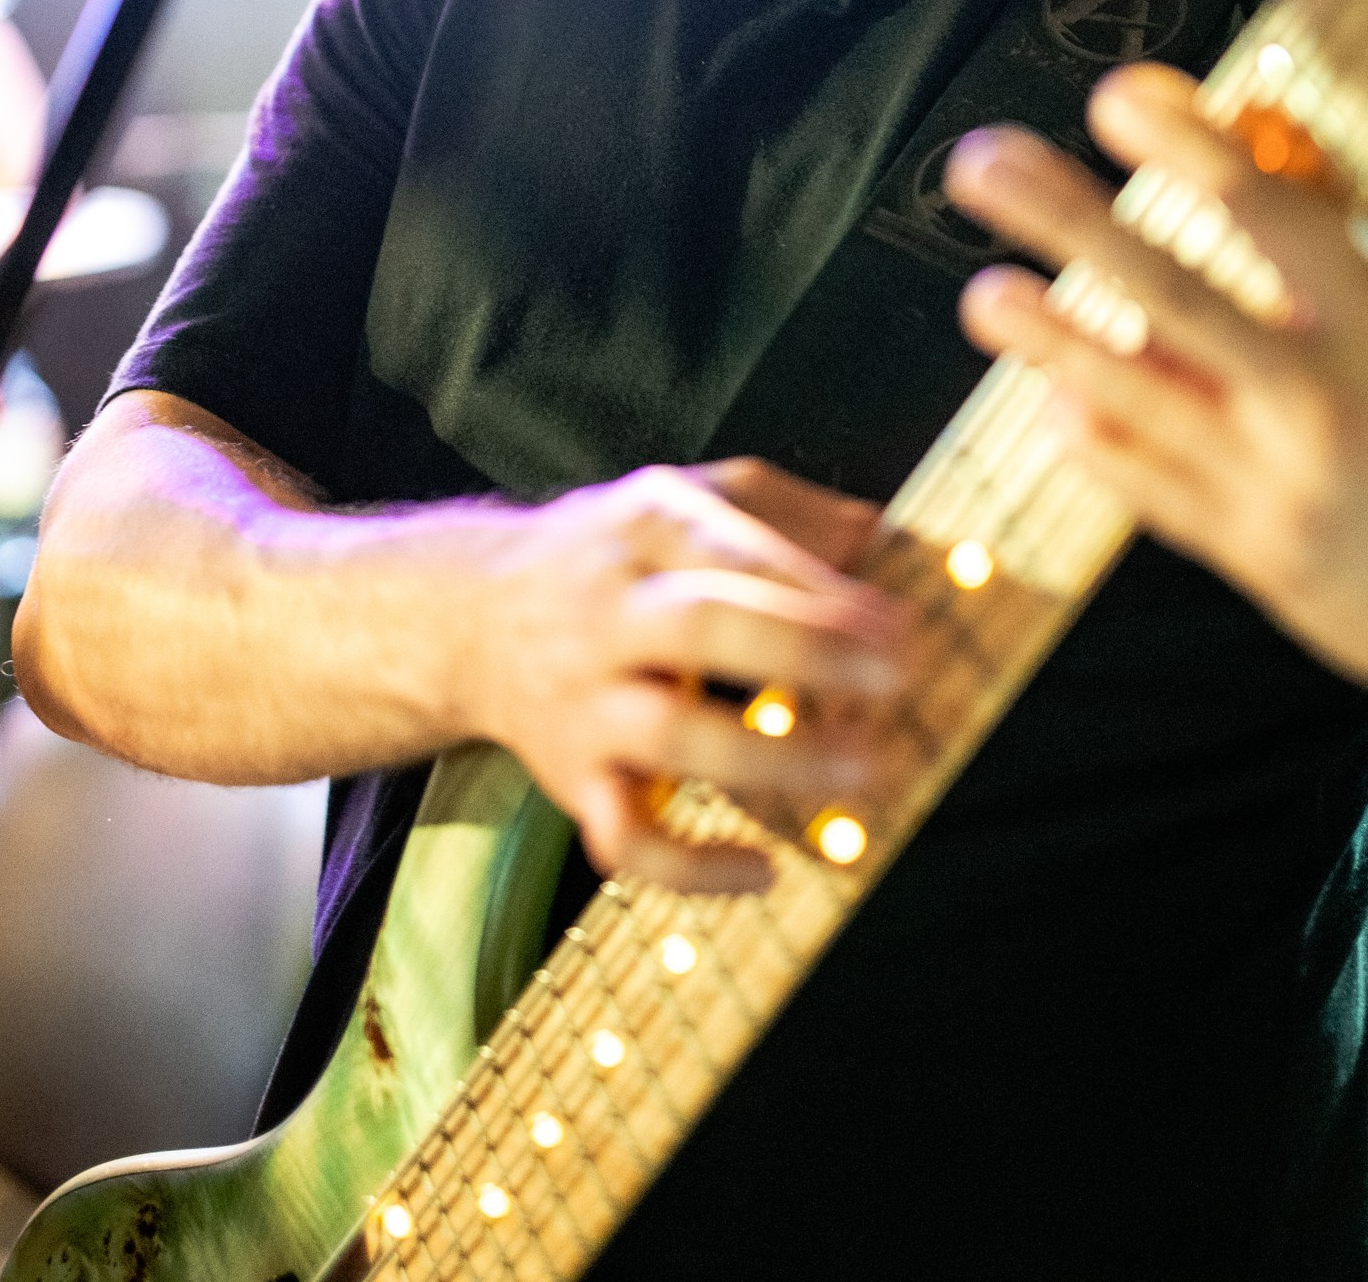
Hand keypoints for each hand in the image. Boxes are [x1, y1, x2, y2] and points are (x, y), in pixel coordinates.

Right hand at [461, 458, 914, 893]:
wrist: (467, 620)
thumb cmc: (609, 558)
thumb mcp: (680, 497)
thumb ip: (779, 509)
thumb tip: (880, 533)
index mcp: (643, 528)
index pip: (732, 550)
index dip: (819, 588)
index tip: (899, 621)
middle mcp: (608, 612)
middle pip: (699, 626)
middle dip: (803, 651)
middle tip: (895, 677)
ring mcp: (585, 702)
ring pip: (669, 737)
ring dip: (771, 760)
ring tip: (861, 770)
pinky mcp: (572, 781)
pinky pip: (625, 839)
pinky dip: (692, 865)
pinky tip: (761, 869)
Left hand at [944, 64, 1367, 762]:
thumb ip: (1359, 253)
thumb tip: (1266, 152)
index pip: (1269, 216)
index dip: (1184, 147)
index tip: (1114, 95)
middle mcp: (1325, 409)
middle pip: (1168, 294)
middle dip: (1065, 220)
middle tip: (981, 164)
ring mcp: (1281, 493)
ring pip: (1134, 400)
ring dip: (1047, 338)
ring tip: (982, 290)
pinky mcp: (1259, 565)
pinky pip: (1152, 494)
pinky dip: (1097, 443)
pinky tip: (1048, 402)